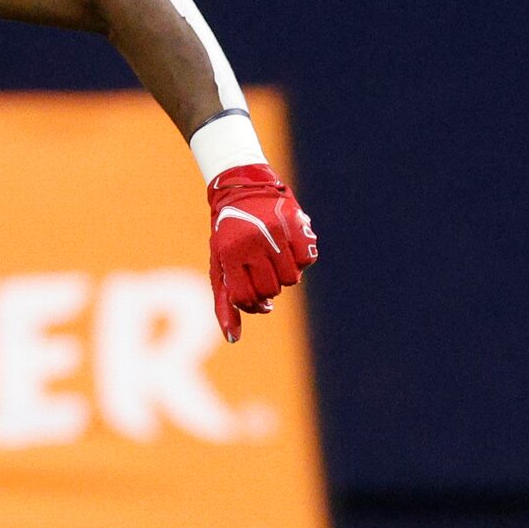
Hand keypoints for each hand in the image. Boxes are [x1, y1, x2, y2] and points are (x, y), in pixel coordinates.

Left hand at [208, 165, 318, 342]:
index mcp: (230, 254)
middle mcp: (252, 243)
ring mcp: (275, 233)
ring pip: (291, 278)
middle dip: (269, 288)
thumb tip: (233, 339)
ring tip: (276, 259)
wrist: (242, 187)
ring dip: (286, 275)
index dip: (254, 304)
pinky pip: (308, 260)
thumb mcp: (220, 265)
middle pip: (271, 290)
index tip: (257, 298)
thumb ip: (225, 303)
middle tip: (265, 273)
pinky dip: (303, 260)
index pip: (247, 298)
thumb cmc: (227, 233)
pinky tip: (291, 249)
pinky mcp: (296, 223)